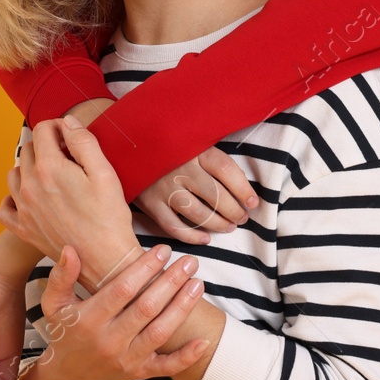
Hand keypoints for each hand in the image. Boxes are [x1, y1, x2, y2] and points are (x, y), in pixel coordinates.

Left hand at [1, 116, 137, 287]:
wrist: (105, 261)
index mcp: (49, 169)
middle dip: (45, 145)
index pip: (42, 130)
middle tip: (67, 156)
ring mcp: (24, 208)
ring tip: (51, 175)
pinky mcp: (23, 228)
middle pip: (27, 149)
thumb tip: (67, 123)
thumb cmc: (109, 217)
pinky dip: (12, 198)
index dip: (58, 126)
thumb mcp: (105, 173)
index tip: (71, 136)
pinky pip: (5, 206)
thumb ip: (83, 142)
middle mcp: (29, 186)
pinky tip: (29, 197)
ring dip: (29, 168)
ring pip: (14, 173)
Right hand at [31, 244, 207, 379]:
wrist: (70, 377)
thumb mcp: (55, 304)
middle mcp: (109, 341)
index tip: (162, 250)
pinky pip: (166, 367)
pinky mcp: (140, 373)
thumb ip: (61, 277)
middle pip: (146, 308)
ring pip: (160, 333)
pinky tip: (204, 340)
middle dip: (171, 282)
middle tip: (189, 261)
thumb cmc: (66, 332)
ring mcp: (126, 359)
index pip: (121, 290)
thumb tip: (70, 249)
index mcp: (89, 320)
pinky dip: (186, 357)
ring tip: (198, 283)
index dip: (144, 269)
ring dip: (182, 307)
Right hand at [133, 148, 256, 245]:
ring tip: (229, 226)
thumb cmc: (169, 146)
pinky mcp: (150, 203)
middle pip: (216, 195)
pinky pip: (174, 226)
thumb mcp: (191, 141)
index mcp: (194, 150)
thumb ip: (212, 157)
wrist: (127, 145)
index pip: (226, 170)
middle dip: (234, 210)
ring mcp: (164, 187)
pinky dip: (191, 236)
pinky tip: (205, 239)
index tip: (253, 202)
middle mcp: (180, 168)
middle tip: (242, 218)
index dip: (243, 189)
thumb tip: (243, 185)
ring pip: (198, 213)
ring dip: (218, 224)